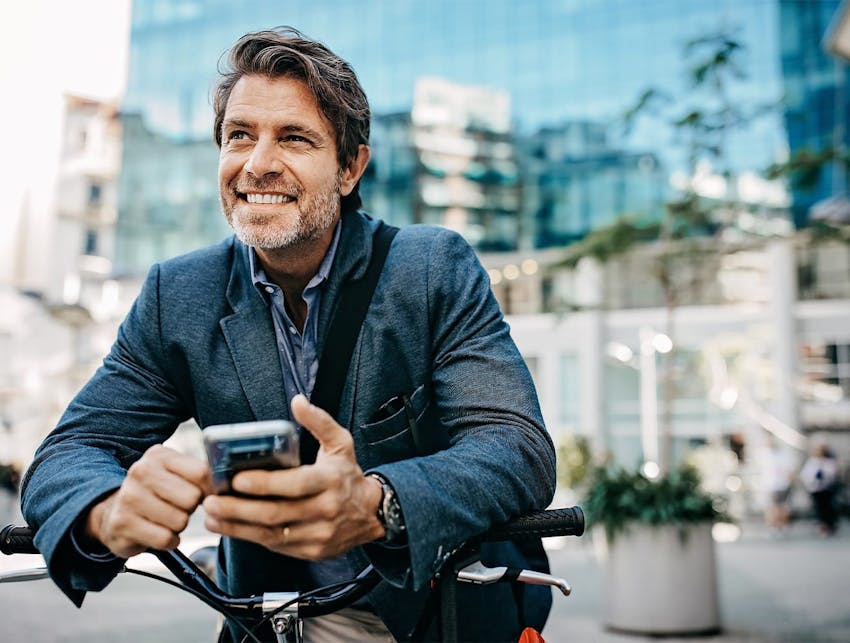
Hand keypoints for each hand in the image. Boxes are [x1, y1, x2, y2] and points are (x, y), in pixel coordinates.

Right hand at [84, 445, 211, 557]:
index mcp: (160, 455)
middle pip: (192, 498)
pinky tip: (160, 533)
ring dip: (179, 526)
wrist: (112, 512)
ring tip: (166, 519)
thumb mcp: (175, 473)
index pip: (201, 473)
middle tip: (178, 507)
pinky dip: (169, 541)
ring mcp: (129, 497)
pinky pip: (165, 539)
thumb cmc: (156, 492)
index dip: (210, 489)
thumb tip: (225, 486)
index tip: (205, 495)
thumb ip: (200, 474)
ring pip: (180, 521)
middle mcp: (141, 472)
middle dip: (191, 508)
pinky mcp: (122, 524)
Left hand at [202, 394, 384, 559]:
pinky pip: (276, 546)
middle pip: (276, 513)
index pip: (295, 484)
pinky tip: (230, 528)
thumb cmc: (347, 474)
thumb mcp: (340, 443)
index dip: (264, 484)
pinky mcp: (311, 551)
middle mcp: (325, 510)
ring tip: (212, 516)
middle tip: (212, 501)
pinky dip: (250, 538)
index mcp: (330, 481)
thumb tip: (297, 401)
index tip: (237, 479)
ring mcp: (318, 534)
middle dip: (239, 509)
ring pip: (271, 535)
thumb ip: (319, 421)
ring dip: (237, 527)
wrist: (372, 514)